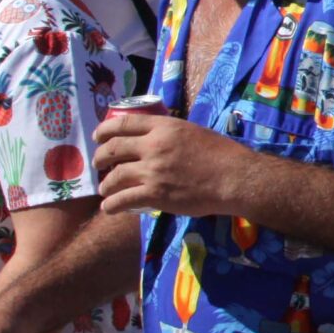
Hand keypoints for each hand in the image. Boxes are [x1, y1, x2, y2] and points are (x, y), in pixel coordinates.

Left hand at [93, 112, 250, 217]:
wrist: (235, 178)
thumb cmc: (222, 154)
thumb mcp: (193, 132)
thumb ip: (171, 134)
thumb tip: (158, 140)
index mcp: (164, 127)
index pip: (123, 123)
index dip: (105, 130)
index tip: (98, 137)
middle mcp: (153, 146)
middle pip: (113, 149)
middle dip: (101, 157)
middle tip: (98, 164)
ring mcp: (152, 171)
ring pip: (114, 176)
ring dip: (105, 184)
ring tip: (105, 189)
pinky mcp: (155, 194)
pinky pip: (123, 200)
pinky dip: (111, 205)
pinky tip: (110, 208)